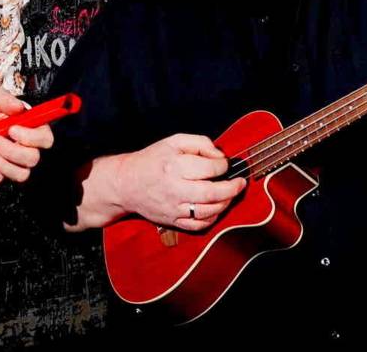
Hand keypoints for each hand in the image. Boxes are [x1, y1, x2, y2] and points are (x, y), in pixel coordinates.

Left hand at [0, 87, 53, 183]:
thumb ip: (5, 100)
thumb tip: (18, 106)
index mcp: (34, 128)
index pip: (45, 139)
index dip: (31, 137)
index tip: (12, 129)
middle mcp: (30, 148)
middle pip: (32, 158)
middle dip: (10, 151)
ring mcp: (17, 163)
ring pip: (20, 174)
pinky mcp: (2, 172)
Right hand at [115, 134, 246, 231]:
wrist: (126, 183)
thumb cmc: (152, 160)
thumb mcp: (173, 141)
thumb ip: (199, 143)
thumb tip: (219, 155)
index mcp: (176, 166)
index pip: (210, 168)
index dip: (224, 165)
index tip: (225, 164)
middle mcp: (175, 188)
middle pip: (212, 193)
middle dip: (232, 188)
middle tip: (240, 183)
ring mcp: (174, 208)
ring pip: (208, 211)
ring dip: (225, 203)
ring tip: (230, 194)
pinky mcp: (173, 221)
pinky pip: (198, 225)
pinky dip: (212, 218)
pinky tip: (216, 208)